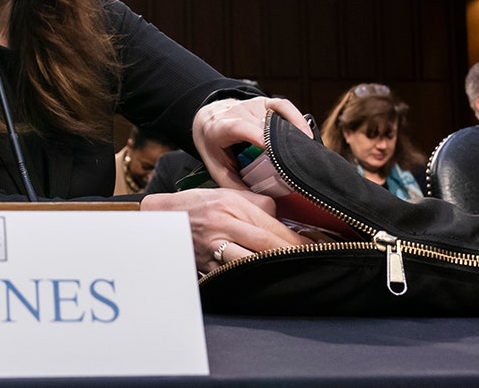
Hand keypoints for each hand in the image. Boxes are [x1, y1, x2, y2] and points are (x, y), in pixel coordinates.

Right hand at [141, 187, 311, 272]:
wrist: (162, 218)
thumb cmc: (196, 204)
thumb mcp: (226, 194)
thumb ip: (256, 204)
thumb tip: (281, 218)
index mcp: (232, 205)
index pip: (272, 225)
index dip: (296, 238)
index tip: (316, 245)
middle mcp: (223, 224)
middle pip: (265, 244)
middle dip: (291, 254)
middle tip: (315, 262)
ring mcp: (213, 246)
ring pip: (249, 262)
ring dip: (272, 269)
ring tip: (293, 274)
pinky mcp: (205, 264)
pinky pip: (231, 275)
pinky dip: (249, 280)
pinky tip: (264, 283)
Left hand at [191, 95, 310, 188]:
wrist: (208, 119)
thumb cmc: (213, 145)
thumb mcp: (216, 167)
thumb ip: (234, 185)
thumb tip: (258, 203)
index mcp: (220, 127)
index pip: (239, 127)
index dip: (256, 136)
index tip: (271, 148)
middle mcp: (237, 112)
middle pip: (263, 124)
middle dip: (280, 141)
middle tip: (297, 164)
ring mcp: (252, 105)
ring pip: (276, 115)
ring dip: (292, 132)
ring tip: (306, 152)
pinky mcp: (265, 102)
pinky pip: (284, 106)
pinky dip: (297, 119)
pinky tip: (306, 135)